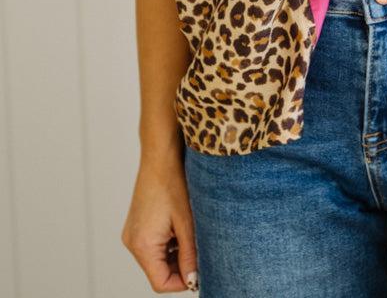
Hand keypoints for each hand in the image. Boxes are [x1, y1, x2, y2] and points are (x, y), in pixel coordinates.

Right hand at [121, 149, 198, 292]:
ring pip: (156, 259)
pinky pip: (152, 245)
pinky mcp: (136, 225)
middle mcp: (132, 242)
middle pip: (158, 272)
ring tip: (189, 232)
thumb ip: (189, 255)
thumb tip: (194, 280)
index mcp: (142, 245)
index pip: (160, 282)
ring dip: (175, 254)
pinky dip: (168, 243)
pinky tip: (180, 225)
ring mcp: (132, 233)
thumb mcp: (187, 223)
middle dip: (179, 266)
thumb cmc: (173, 184)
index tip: (200, 270)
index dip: (182, 282)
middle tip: (198, 250)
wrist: (160, 156)